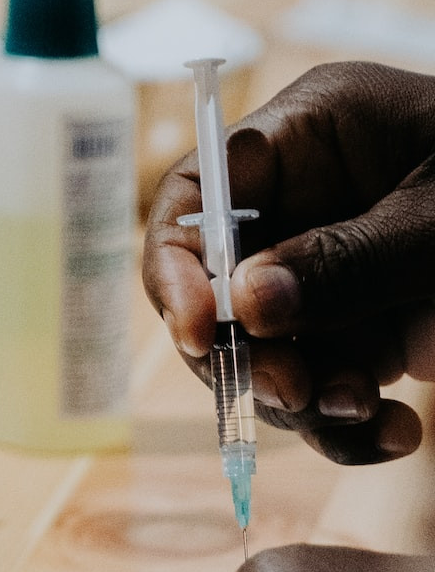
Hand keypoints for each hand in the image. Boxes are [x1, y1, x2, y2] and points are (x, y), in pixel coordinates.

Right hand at [145, 61, 434, 464]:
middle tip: (296, 394)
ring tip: (365, 416)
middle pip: (220, 297)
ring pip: (270, 361)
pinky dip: (350, 428)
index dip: (176, 267)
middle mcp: (302, 208)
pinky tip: (396, 434)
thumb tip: (244, 308)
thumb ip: (346, 260)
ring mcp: (327, 277)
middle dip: (253, 359)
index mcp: (307, 138)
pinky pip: (322, 393)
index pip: (195, 197)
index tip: (201, 333)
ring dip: (307, 406)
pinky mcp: (358, 333)